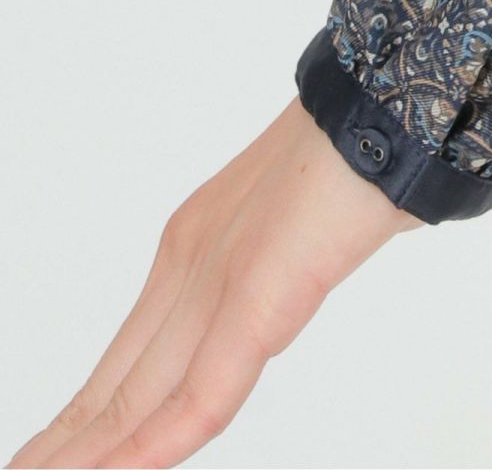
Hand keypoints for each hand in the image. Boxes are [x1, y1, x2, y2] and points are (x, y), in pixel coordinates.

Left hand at [9, 97, 419, 468]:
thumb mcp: (307, 223)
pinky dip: (158, 445)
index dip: (90, 412)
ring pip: (139, 394)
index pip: (130, 351)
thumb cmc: (363, 154)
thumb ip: (283, 266)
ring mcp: (217, 277)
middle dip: (72, 443)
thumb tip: (295, 285)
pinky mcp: (257, 295)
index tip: (58, 451)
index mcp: (197, 239)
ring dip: (93, 455)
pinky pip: (202, 394)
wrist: (388, 102)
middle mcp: (190, 260)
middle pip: (118, 379)